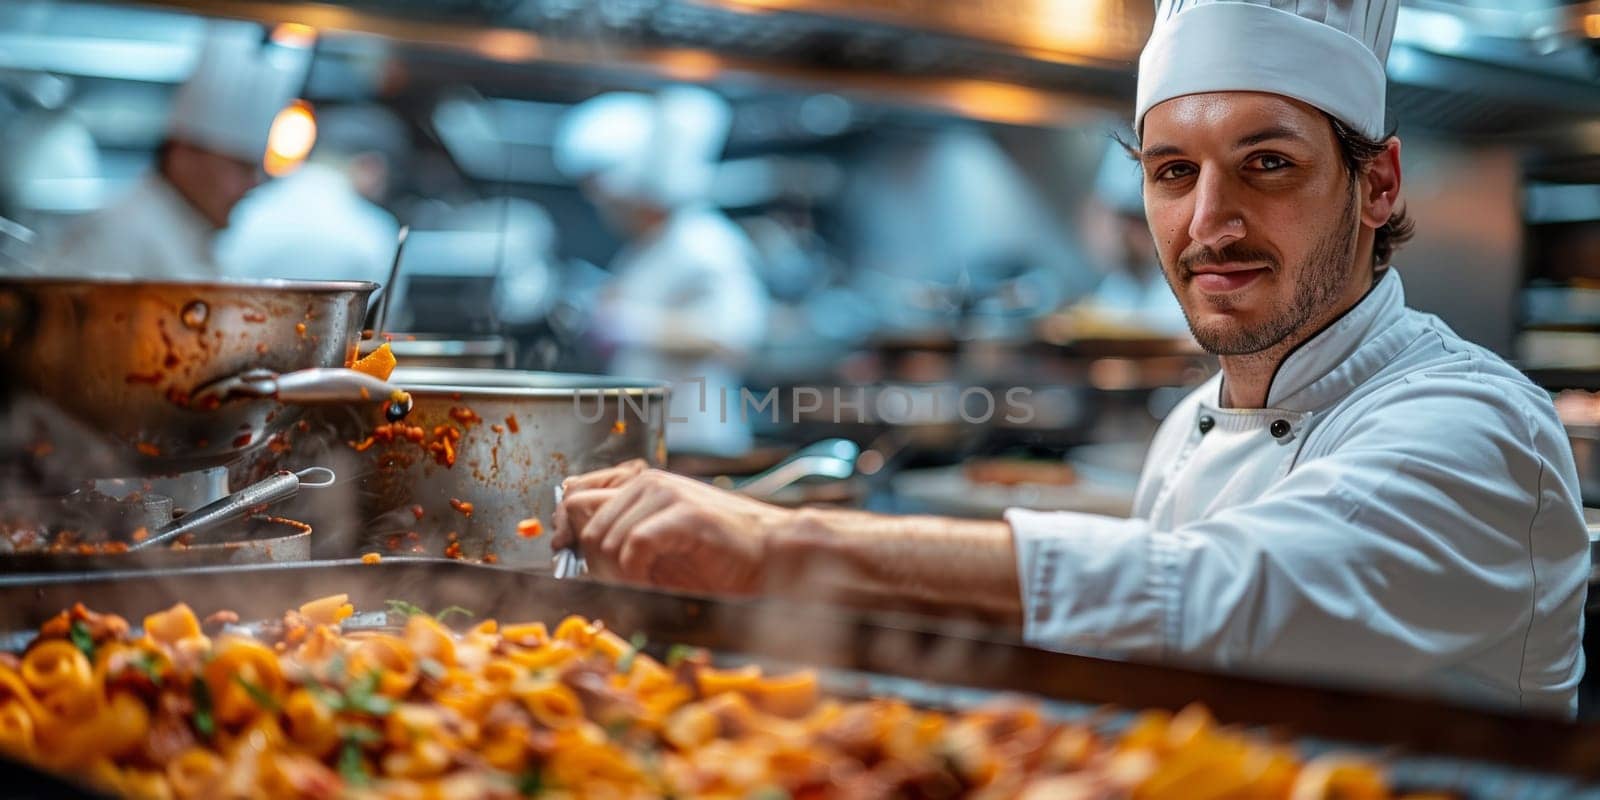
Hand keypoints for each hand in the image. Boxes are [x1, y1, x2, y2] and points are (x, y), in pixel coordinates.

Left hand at [552, 460, 792, 593]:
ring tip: (644, 584)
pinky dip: (636, 573)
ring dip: (618, 573)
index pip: (576, 496)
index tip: (566, 552)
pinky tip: (652, 581)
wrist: (769, 553)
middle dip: (594, 561)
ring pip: (607, 537)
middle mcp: (648, 482)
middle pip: (585, 521)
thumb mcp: (659, 544)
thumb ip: (621, 536)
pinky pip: (633, 546)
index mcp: (640, 486)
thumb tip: (573, 545)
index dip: (564, 527)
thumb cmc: (717, 554)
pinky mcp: (683, 514)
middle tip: (618, 583)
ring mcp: (666, 494)